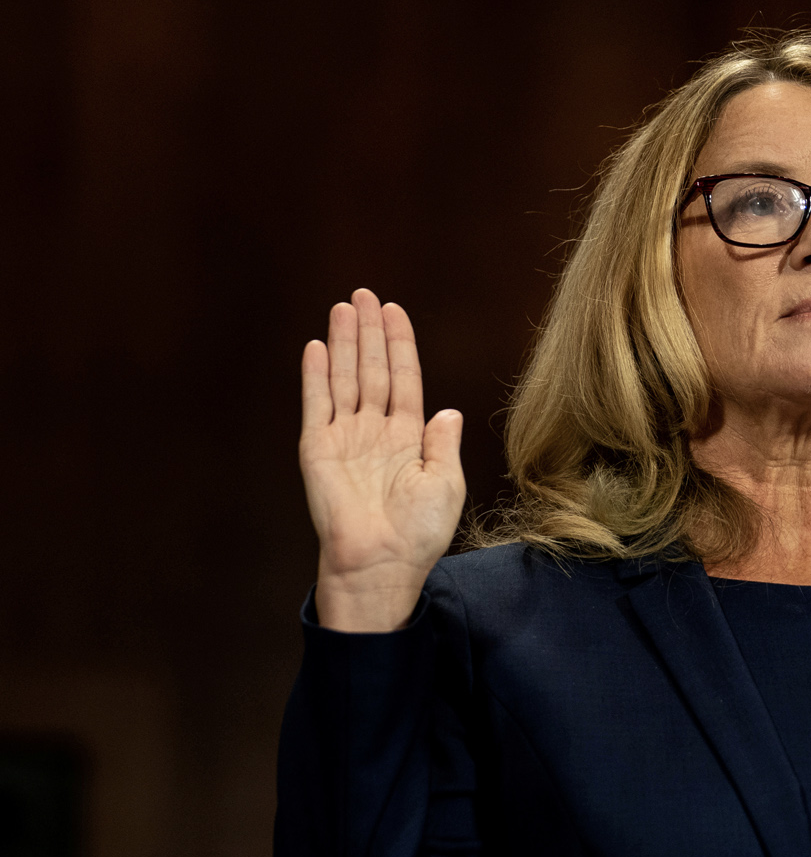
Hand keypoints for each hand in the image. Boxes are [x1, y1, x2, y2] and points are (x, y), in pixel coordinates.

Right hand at [300, 289, 465, 631]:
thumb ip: (443, 443)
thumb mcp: (446, 483)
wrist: (381, 562)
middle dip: (369, 333)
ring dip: (343, 343)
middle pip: (372, 370)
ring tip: (343, 307)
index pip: (404, 379)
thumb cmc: (418, 532)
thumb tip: (448, 411)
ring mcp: (345, 438)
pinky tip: (317, 346)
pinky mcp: (317, 449)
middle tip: (364, 294)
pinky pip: (317, 404)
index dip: (399, 345)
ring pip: (344, 379)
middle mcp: (375, 432)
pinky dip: (316, 375)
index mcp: (408, 438)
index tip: (394, 311)